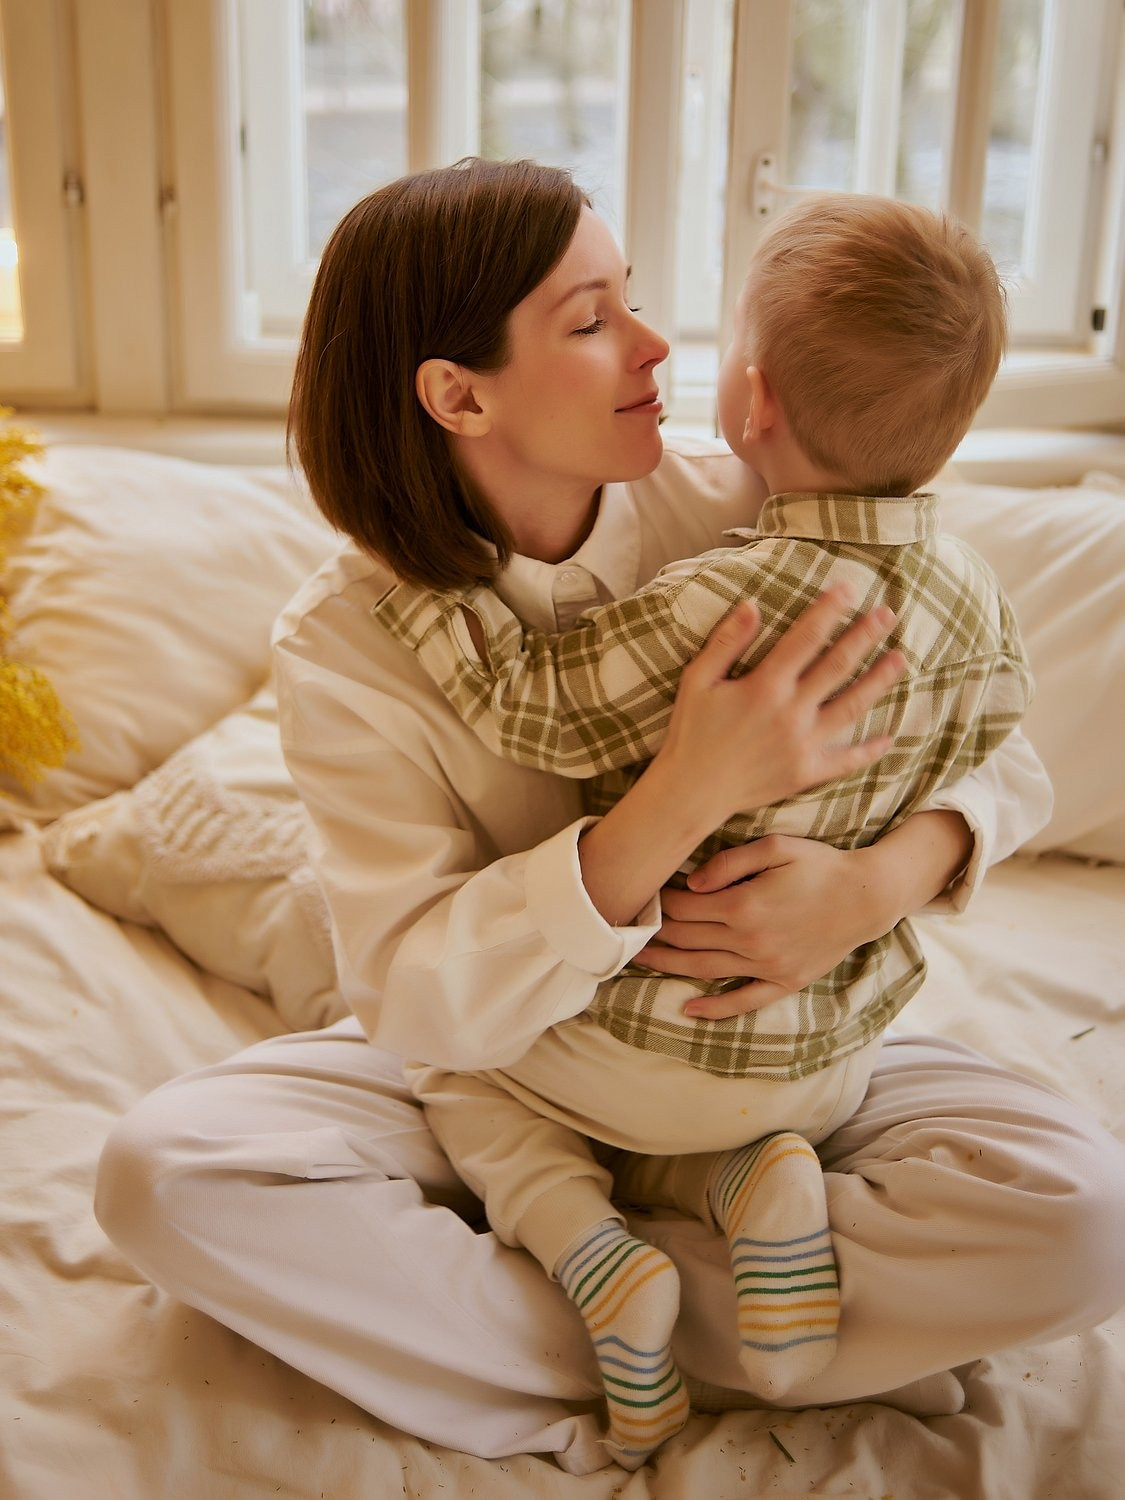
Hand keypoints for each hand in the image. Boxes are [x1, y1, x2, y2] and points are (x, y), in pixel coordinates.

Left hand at [635, 834, 892, 1019]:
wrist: (867, 896)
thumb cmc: (820, 864)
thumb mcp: (776, 846)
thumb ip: (729, 861)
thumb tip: (692, 882)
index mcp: (744, 905)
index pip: (686, 906)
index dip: (661, 899)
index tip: (645, 893)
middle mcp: (751, 940)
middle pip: (688, 938)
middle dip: (657, 930)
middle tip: (630, 926)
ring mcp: (767, 966)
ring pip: (704, 969)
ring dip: (668, 966)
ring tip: (638, 961)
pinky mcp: (784, 982)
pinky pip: (744, 1001)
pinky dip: (715, 1009)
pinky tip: (689, 1010)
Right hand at [654, 584, 905, 829]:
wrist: (691, 791)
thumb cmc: (691, 733)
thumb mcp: (697, 681)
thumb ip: (726, 642)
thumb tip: (751, 604)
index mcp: (765, 686)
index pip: (806, 638)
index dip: (829, 610)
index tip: (849, 589)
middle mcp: (791, 712)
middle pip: (838, 666)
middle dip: (865, 636)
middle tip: (887, 615)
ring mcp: (803, 744)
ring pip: (852, 707)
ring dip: (879, 681)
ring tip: (900, 659)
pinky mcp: (807, 772)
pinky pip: (846, 760)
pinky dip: (870, 750)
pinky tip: (890, 736)